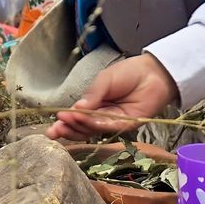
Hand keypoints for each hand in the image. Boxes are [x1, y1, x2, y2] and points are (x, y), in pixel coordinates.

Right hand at [46, 53, 179, 141]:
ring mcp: (113, 122)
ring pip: (92, 130)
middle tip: (54, 130)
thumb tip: (75, 109)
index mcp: (94, 104)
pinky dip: (94, 124)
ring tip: (65, 122)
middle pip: (82, 128)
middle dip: (68, 129)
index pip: (77, 117)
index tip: (52, 125)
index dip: (65, 122)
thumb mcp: (104, 80)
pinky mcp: (126, 126)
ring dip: (77, 127)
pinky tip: (82, 118)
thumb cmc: (128, 73)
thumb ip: (92, 95)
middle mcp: (102, 116)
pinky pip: (107, 127)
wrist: (152, 73)